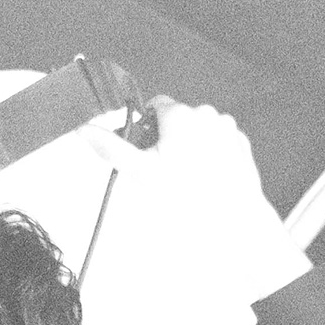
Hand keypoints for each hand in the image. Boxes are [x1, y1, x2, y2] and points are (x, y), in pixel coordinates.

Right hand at [81, 98, 309, 304]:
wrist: (231, 219)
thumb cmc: (188, 197)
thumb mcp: (140, 172)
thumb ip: (111, 147)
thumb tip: (84, 130)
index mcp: (181, 115)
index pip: (155, 105)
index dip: (147, 129)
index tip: (148, 152)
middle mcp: (207, 114)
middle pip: (177, 118)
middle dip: (168, 138)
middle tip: (166, 170)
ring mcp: (227, 128)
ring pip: (198, 130)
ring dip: (190, 145)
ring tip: (188, 177)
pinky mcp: (240, 143)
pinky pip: (217, 142)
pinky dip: (210, 154)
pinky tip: (206, 177)